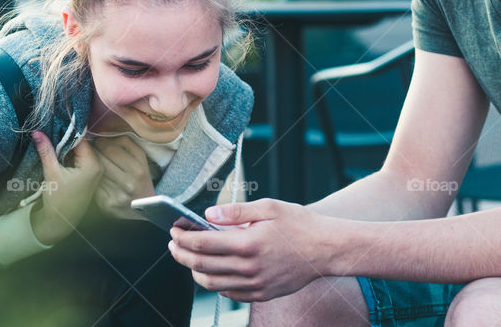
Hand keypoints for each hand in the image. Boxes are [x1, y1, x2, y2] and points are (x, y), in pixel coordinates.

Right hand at [30, 132, 101, 244]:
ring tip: (52, 142)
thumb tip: (37, 132)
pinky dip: (70, 155)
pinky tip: (58, 154)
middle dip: (66, 139)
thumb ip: (46, 150)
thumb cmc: (58, 200)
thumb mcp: (51, 172)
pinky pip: (81, 158)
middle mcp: (98, 166)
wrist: (61, 222)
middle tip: (50, 132)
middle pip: (82, 144)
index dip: (67, 132)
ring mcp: (96, 171)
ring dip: (67, 147)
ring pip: (81, 150)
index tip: (54, 124)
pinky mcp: (90, 175)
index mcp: (92, 165)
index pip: (81, 139)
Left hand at [91, 136, 155, 219]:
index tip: (99, 140)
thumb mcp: (141, 161)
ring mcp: (117, 195)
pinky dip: (90, 178)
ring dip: (90, 163)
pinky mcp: (106, 204)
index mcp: (139, 169)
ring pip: (96, 170)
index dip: (103, 140)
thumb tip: (103, 132)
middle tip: (92, 148)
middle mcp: (129, 183)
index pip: (113, 146)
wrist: (145, 210)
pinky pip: (93, 184)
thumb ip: (126, 144)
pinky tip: (91, 176)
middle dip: (95, 150)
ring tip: (91, 160)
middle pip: (102, 157)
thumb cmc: (140, 180)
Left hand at [168, 199, 329, 301]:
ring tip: (188, 257)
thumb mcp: (268, 207)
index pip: (202, 244)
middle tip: (173, 244)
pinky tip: (212, 270)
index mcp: (247, 244)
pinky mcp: (261, 294)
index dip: (182, 237)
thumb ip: (235, 212)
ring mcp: (254, 284)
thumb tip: (208, 215)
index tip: (174, 230)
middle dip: (180, 253)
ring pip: (211, 283)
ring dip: (194, 270)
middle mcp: (248, 268)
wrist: (326, 249)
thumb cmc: (299, 225)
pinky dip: (214, 283)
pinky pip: (229, 293)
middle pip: (200, 265)